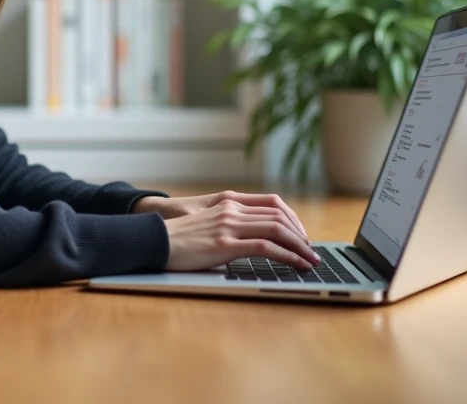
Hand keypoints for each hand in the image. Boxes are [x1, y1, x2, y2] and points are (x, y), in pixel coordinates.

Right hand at [149, 194, 318, 271]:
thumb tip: (251, 240)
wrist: (154, 240)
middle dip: (301, 234)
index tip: (302, 234)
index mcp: (228, 202)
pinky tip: (296, 264)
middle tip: (312, 251)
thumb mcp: (207, 223)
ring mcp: (229, 225)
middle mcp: (231, 209)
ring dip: (300, 246)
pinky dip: (287, 255)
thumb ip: (228, 225)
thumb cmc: (178, 237)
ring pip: (277, 229)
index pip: (272, 203)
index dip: (293, 218)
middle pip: (279, 215)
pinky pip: (265, 246)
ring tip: (311, 260)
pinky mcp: (225, 243)